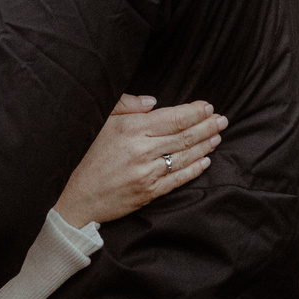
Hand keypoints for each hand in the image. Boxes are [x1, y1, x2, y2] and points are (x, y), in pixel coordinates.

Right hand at [55, 95, 222, 227]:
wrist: (76, 196)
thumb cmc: (85, 154)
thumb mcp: (100, 120)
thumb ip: (126, 105)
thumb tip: (153, 101)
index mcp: (131, 129)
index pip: (172, 118)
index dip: (194, 112)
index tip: (208, 107)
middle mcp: (142, 151)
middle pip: (183, 136)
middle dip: (207, 127)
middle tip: (222, 120)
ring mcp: (147, 174)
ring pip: (184, 156)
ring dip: (205, 146)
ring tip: (218, 136)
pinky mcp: (149, 192)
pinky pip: (178, 179)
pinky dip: (194, 169)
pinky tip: (205, 161)